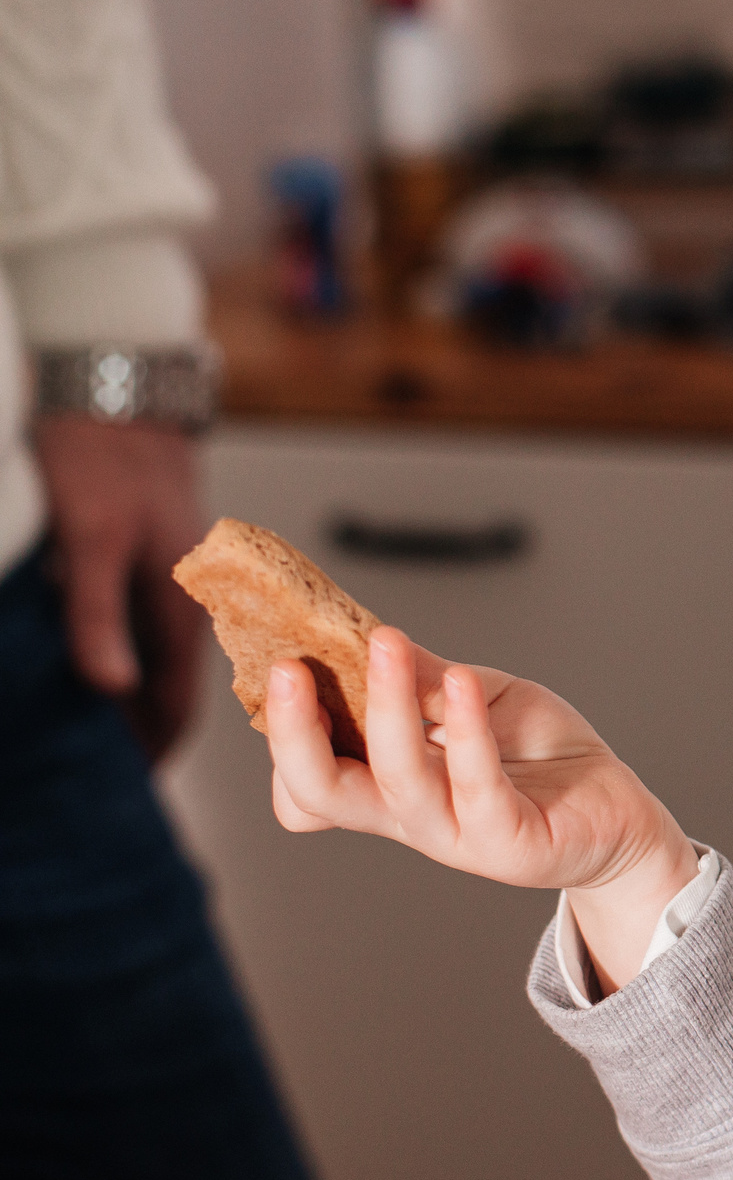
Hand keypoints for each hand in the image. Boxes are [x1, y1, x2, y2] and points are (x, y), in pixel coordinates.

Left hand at [33, 416, 208, 760]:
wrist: (122, 392)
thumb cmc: (104, 459)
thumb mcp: (90, 541)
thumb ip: (97, 617)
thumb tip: (110, 690)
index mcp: (184, 608)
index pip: (175, 705)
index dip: (154, 749)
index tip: (131, 787)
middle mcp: (194, 605)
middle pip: (174, 690)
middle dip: (148, 733)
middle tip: (112, 771)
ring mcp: (185, 586)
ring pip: (166, 662)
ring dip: (140, 698)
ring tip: (105, 731)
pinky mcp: (165, 566)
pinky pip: (156, 632)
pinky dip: (136, 660)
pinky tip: (108, 663)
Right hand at [266, 625, 696, 992]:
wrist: (612, 805)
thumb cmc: (541, 755)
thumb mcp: (477, 698)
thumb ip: (426, 678)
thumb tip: (369, 636)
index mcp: (386, 782)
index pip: (306, 778)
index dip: (281, 734)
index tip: (276, 668)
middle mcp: (407, 815)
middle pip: (320, 791)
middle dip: (295, 733)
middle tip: (286, 668)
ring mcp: (454, 834)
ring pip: (398, 781)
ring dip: (388, 708)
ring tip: (386, 647)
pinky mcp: (507, 842)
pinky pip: (477, 786)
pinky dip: (466, 731)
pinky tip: (461, 684)